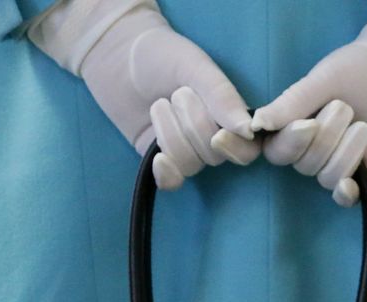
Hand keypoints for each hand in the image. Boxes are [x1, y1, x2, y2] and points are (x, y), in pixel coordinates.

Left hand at [32, 1, 259, 188]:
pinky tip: (158, 158)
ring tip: (159, 104)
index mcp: (229, 114)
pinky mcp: (160, 160)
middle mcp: (211, 136)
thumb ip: (223, 96)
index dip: (236, 148)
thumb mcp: (196, 67)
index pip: (247, 148)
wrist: (117, 55)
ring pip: (190, 165)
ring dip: (171, 135)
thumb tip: (249, 130)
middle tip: (178, 93)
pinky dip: (167, 173)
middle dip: (194, 126)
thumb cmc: (162, 54)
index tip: (218, 135)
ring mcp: (185, 150)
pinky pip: (172, 182)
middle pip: (216, 156)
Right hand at [251, 0, 366, 205]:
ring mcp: (338, 159)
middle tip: (344, 107)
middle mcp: (312, 144)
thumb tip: (256, 124)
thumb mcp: (323, 80)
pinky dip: (344, 192)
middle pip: (301, 163)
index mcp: (295, 122)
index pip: (274, 148)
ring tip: (364, 125)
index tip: (297, 127)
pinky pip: (345, 194)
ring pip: (325, 176)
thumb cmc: (361, 66)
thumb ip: (291, 102)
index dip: (281, 144)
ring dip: (344, 153)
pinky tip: (349, 184)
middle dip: (324, 138)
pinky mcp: (364, 170)